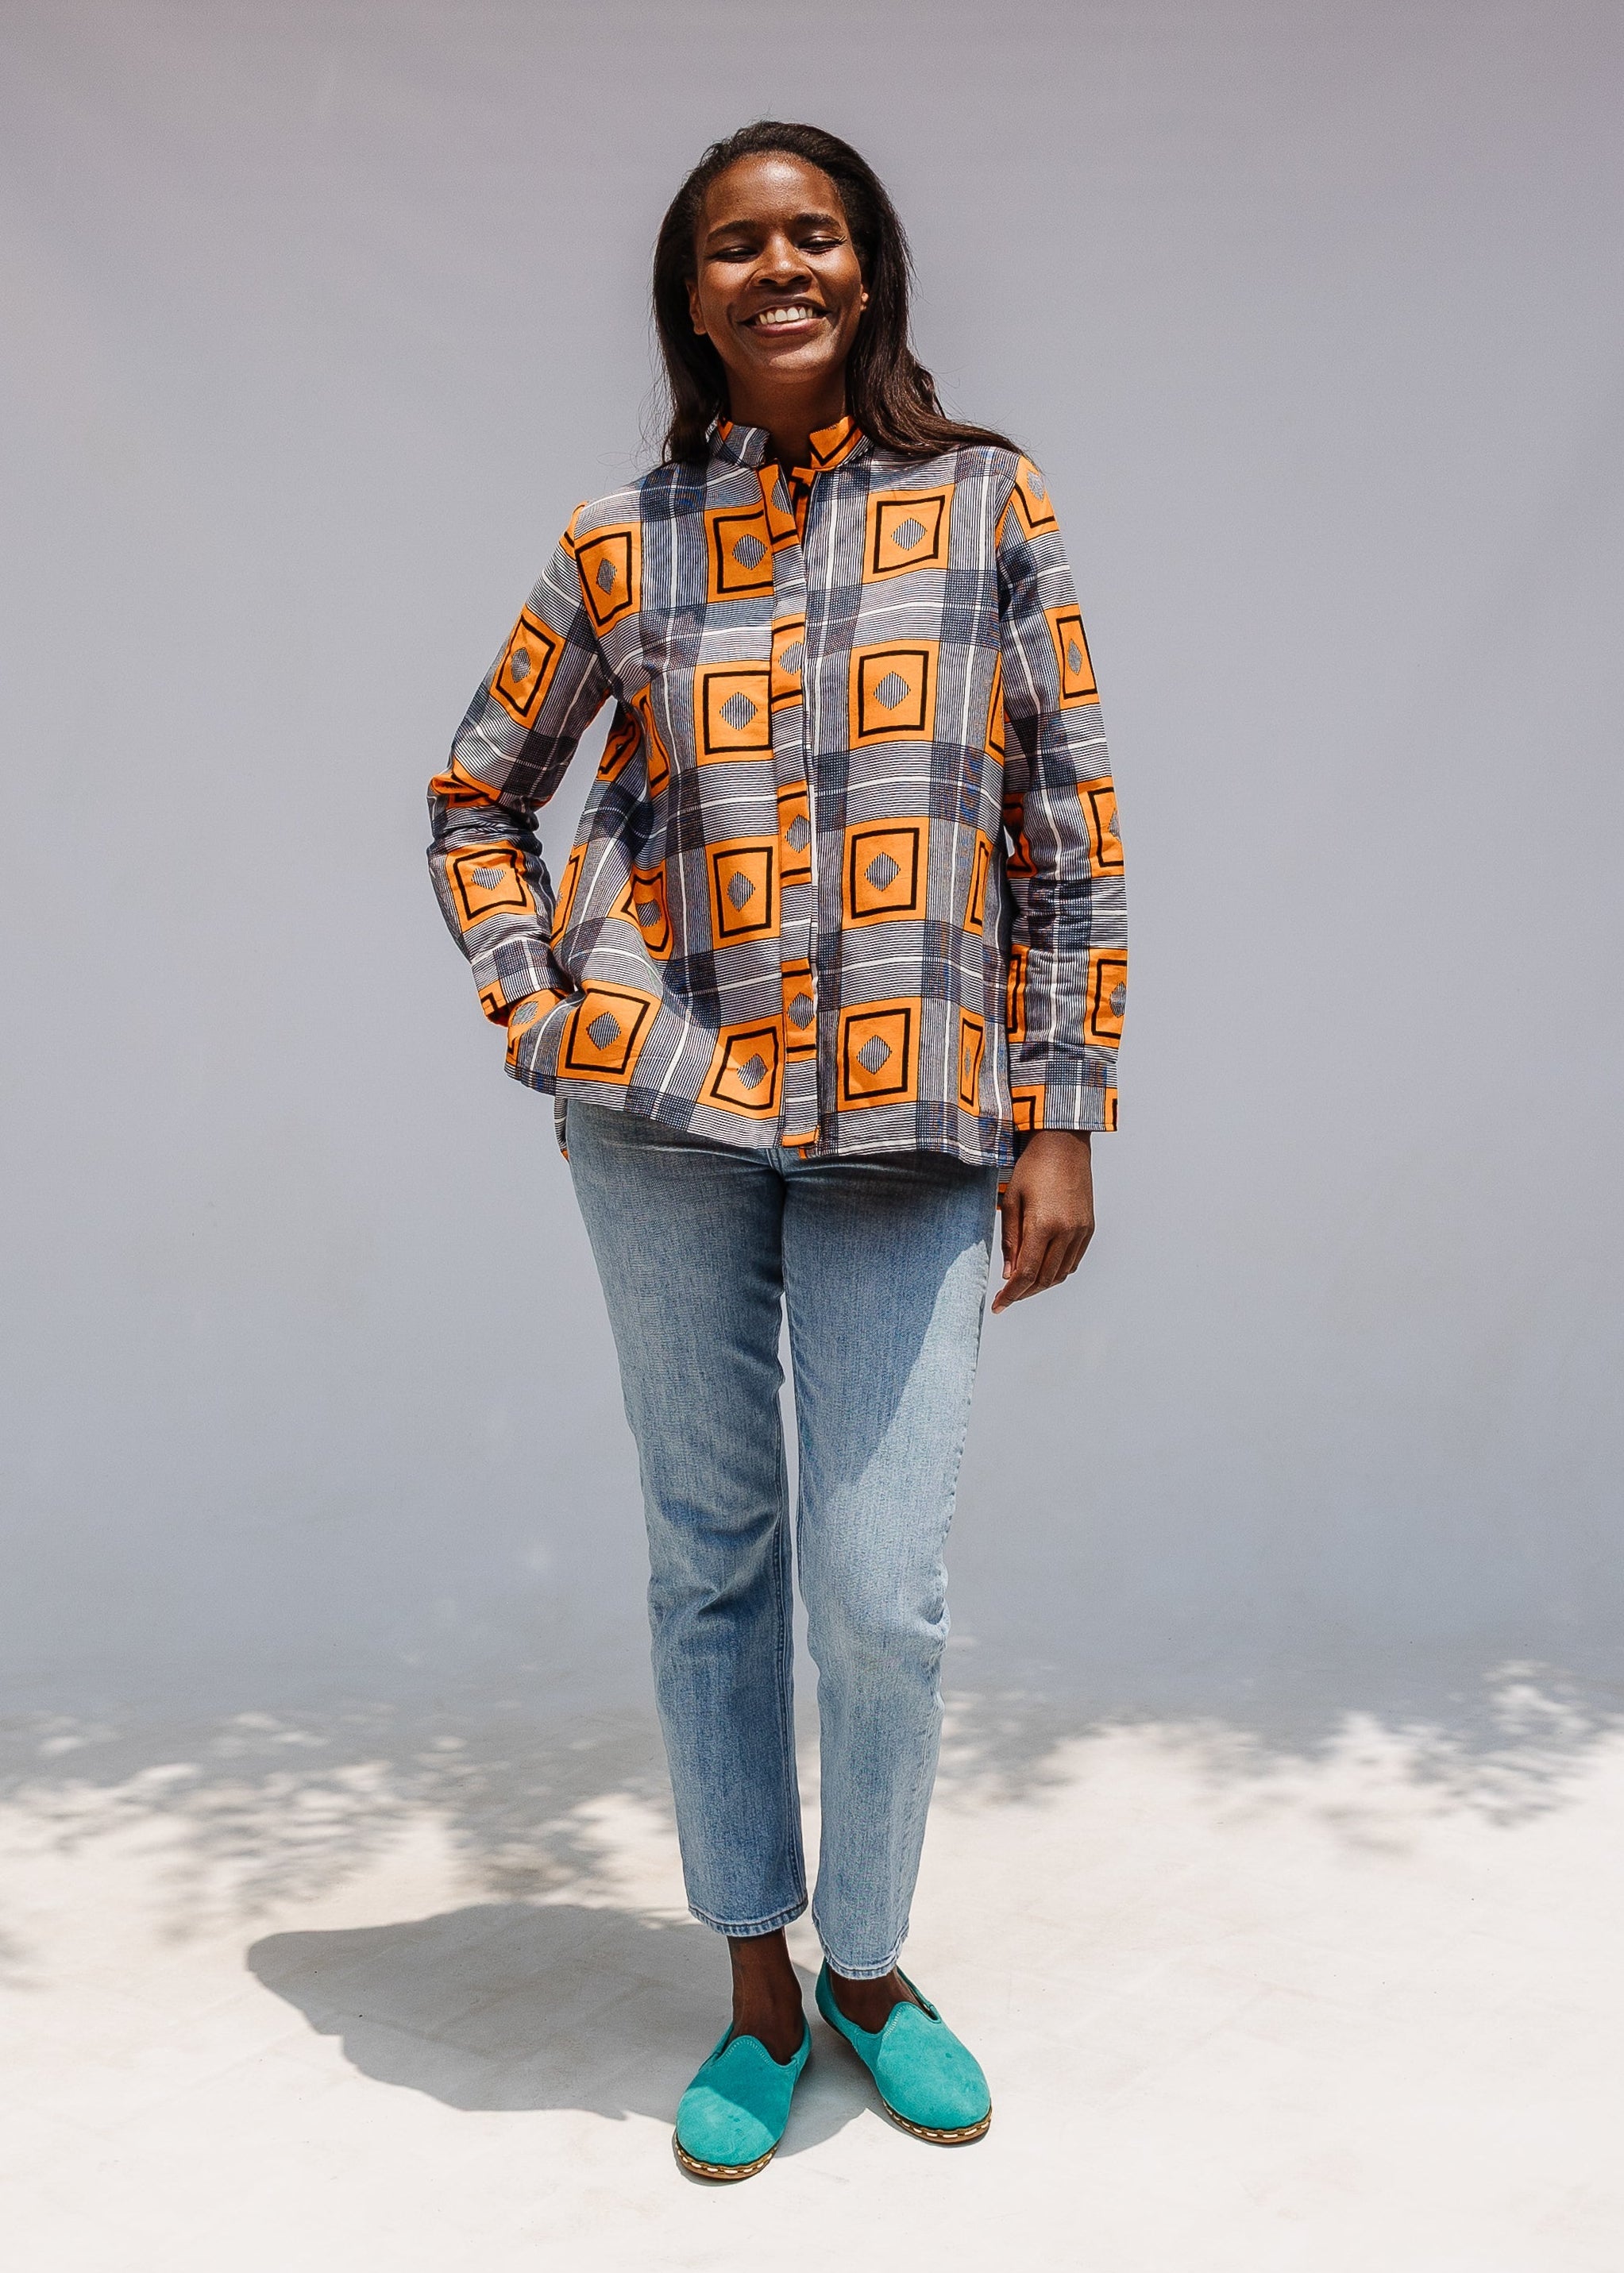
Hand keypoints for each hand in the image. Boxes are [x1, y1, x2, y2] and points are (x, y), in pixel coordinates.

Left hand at [993, 1130, 1093, 1312]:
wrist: (1063, 1145)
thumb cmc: (1032, 1169)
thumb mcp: (1011, 1202)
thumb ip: (1010, 1241)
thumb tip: (1008, 1274)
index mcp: (1044, 1225)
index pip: (1026, 1273)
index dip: (1011, 1294)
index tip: (998, 1306)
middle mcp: (1067, 1232)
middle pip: (1045, 1278)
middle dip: (1023, 1293)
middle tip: (1006, 1297)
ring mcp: (1081, 1231)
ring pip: (1061, 1274)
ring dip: (1041, 1284)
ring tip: (1022, 1285)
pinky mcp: (1089, 1227)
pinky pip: (1073, 1261)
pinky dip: (1057, 1272)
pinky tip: (1043, 1270)